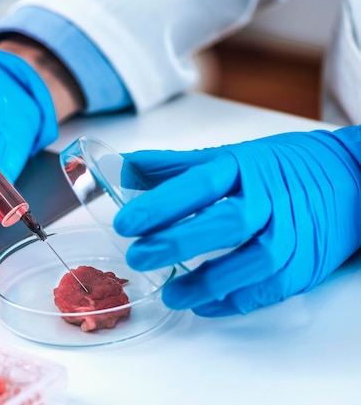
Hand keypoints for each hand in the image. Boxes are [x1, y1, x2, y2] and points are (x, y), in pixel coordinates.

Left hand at [113, 127, 360, 316]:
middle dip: (179, 241)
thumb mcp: (229, 157)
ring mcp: (291, 234)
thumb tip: (124, 167)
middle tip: (138, 256)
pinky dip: (235, 300)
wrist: (348, 177)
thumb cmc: (279, 169)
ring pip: (251, 262)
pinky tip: (205, 305)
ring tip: (170, 293)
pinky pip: (269, 289)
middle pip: (225, 222)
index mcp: (243, 168)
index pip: (199, 184)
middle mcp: (269, 200)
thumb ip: (175, 166)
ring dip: (207, 282)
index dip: (162, 204)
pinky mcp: (303, 265)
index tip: (126, 222)